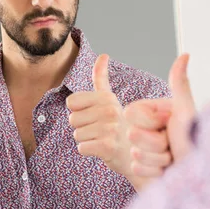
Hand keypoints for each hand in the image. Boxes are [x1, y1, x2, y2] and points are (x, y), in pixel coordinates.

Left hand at [67, 54, 141, 187]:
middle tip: (101, 130)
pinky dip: (89, 151)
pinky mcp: (108, 147)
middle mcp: (110, 110)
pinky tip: (103, 150)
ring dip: (87, 140)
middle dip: (83, 127)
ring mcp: (110, 128)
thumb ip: (102, 78)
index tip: (95, 115)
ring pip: (76, 134)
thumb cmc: (119, 126)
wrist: (138, 154)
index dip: (79, 111)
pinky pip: (81, 148)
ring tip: (103, 139)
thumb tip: (103, 55)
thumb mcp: (111, 100)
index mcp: (107, 97)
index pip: (71, 102)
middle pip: (72, 119)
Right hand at [124, 54, 195, 181]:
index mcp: (154, 113)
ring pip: (134, 154)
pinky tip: (167, 171)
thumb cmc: (196, 142)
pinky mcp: (145, 168)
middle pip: (132, 135)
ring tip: (173, 159)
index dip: (150, 123)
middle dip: (155, 144)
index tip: (169, 125)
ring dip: (157, 160)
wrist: (203, 176)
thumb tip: (185, 54)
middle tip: (173, 145)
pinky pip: (137, 170)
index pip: (131, 113)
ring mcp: (146, 149)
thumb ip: (179, 84)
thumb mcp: (186, 112)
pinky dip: (154, 173)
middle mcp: (149, 129)